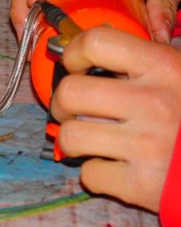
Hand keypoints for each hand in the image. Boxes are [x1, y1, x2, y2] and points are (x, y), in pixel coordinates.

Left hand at [50, 26, 180, 211]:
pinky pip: (89, 175)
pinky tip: (115, 167)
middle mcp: (153, 103)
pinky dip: (96, 173)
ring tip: (90, 140)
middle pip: (70, 92)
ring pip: (70, 136)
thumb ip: (141, 62)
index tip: (76, 66)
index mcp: (164, 67)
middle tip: (71, 110)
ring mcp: (146, 146)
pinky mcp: (142, 184)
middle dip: (62, 104)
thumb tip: (82, 48)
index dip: (73, 53)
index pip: (95, 42)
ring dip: (74, 140)